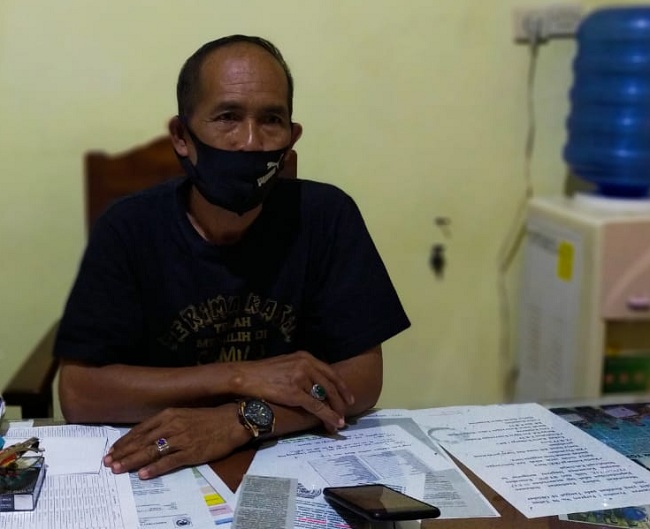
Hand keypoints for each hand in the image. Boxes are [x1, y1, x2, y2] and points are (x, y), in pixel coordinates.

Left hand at [103, 404, 247, 479]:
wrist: (232, 421)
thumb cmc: (208, 418)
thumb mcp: (184, 415)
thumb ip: (165, 424)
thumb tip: (146, 437)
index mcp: (169, 415)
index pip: (140, 430)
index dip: (124, 441)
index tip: (112, 451)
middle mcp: (172, 426)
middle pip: (142, 441)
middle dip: (123, 453)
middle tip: (108, 463)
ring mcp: (181, 439)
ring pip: (151, 451)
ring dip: (133, 461)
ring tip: (118, 469)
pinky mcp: (191, 452)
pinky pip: (169, 462)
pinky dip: (154, 468)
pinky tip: (143, 474)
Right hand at [230, 351, 354, 432]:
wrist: (246, 376)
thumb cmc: (263, 372)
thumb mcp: (287, 364)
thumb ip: (302, 369)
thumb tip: (314, 383)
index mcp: (305, 357)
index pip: (330, 372)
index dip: (341, 386)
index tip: (348, 397)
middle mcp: (306, 364)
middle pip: (331, 384)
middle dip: (341, 400)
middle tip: (347, 412)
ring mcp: (301, 378)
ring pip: (325, 397)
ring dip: (334, 411)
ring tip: (339, 422)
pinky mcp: (294, 392)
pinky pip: (316, 406)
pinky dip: (327, 416)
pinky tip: (333, 423)